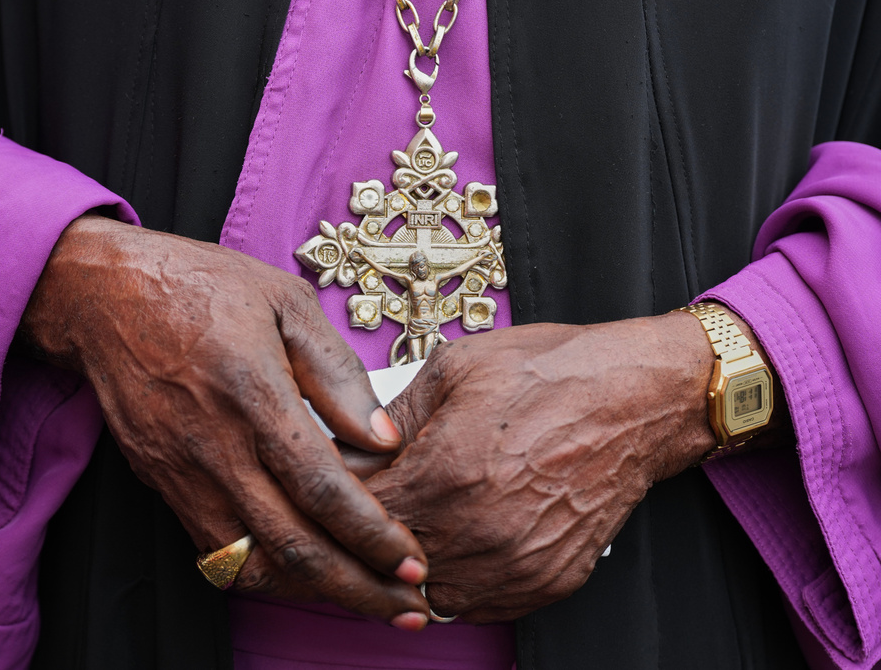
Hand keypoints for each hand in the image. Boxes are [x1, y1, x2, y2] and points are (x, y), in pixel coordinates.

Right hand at [20, 216, 428, 628]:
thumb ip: (338, 374)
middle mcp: (215, 447)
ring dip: (312, 591)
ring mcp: (183, 473)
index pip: (323, 490)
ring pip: (252, 563)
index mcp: (253, 395)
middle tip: (408, 608)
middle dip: (357, 590)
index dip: (373, 536)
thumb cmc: (199, 286)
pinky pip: (217, 549)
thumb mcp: (285, 301)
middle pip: (293, 547)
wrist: (103, 296)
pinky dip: (265, 572)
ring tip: (364, 598)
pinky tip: (303, 570)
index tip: (413, 562)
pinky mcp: (164, 484)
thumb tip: (385, 438)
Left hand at [365, 313, 726, 622]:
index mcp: (443, 473)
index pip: (356, 515)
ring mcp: (514, 564)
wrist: (636, 398)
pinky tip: (460, 542)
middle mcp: (476, 530)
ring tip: (418, 524)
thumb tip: (346, 451)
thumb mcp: (454, 369)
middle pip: (385, 561)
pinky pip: (478, 606)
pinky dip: (459, 580)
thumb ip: (390, 419)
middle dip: (368, 535)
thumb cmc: (552, 375)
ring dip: (411, 565)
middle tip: (375, 506)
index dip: (339, 501)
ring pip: (427, 593)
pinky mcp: (546, 582)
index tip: (340, 489)